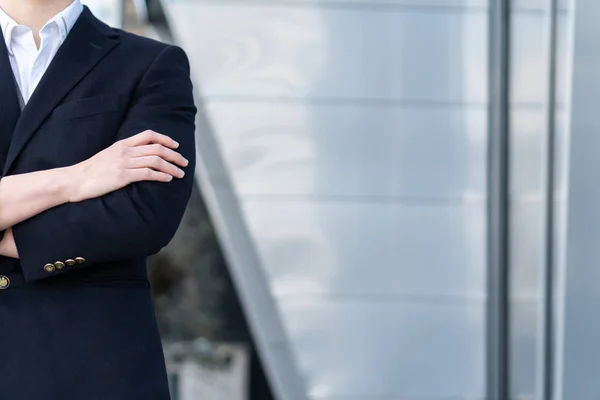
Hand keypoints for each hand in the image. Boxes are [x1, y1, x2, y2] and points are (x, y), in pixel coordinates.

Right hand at [64, 130, 188, 202]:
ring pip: (156, 161)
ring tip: (181, 173)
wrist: (74, 180)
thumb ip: (124, 153)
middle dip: (174, 155)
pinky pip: (147, 174)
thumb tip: (140, 157)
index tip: (176, 146)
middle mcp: (125, 151)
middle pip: (157, 148)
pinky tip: (168, 179)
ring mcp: (124, 163)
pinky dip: (161, 175)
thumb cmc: (91, 171)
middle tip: (185, 162)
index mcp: (122, 144)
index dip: (165, 139)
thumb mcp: (109, 156)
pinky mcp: (122, 176)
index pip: (148, 135)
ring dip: (172, 167)